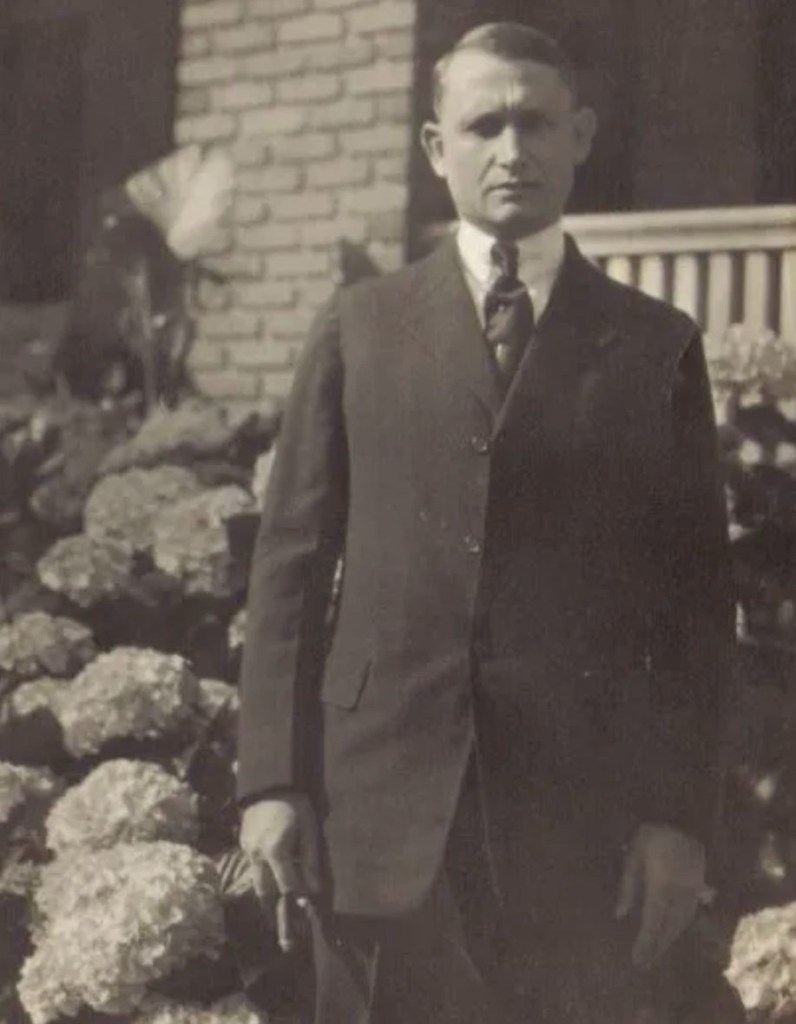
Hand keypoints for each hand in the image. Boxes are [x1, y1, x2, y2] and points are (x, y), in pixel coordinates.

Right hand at [240, 795, 320, 950]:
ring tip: (274, 923)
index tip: (306, 920)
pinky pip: (253, 869)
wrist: (270, 781)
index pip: (287, 887)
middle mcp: (258, 855)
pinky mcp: (243, 844)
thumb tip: (313, 890)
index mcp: (276, 851)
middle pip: (266, 893)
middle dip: (275, 917)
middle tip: (285, 942)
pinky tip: (269, 890)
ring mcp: (247, 850)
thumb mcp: (310, 828)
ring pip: (256, 884)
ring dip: (266, 902)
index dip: (297, 904)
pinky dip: (262, 882)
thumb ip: (311, 860)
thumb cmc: (296, 803)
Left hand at [615, 823, 705, 968]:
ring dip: (669, 939)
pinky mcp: (699, 885)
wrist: (684, 818)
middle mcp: (680, 893)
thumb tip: (620, 914)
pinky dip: (680, 926)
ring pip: (681, 923)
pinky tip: (673, 930)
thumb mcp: (634, 855)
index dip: (646, 944)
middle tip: (645, 963)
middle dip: (657, 947)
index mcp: (662, 886)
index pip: (654, 922)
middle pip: (669, 927)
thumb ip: (628, 885)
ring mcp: (693, 890)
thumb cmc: (653, 834)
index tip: (638, 960)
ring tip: (657, 952)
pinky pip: (690, 912)